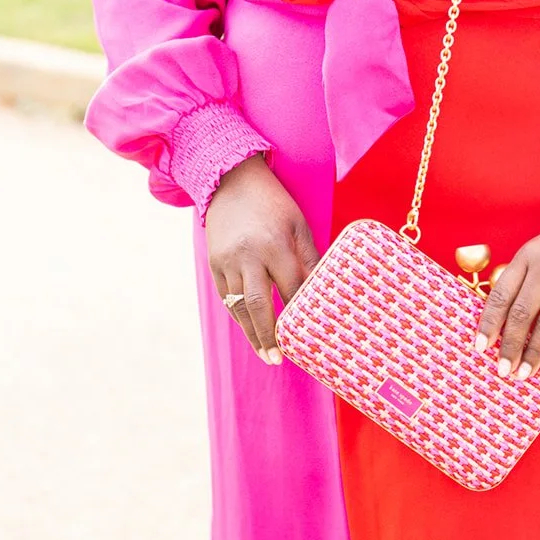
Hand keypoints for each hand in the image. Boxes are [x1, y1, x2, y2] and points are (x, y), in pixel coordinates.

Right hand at [206, 154, 318, 363]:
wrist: (230, 179)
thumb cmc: (273, 203)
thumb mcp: (299, 225)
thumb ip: (310, 258)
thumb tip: (324, 291)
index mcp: (275, 244)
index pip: (291, 288)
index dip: (300, 314)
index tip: (310, 335)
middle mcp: (248, 255)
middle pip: (260, 304)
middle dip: (269, 335)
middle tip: (279, 359)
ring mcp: (227, 261)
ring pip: (239, 305)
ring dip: (252, 333)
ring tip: (266, 354)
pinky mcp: (214, 263)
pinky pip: (226, 296)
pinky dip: (239, 316)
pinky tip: (251, 331)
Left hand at [474, 215, 539, 379]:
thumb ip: (524, 278)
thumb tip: (504, 322)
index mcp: (527, 257)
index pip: (500, 295)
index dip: (488, 324)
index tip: (479, 347)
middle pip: (521, 314)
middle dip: (509, 347)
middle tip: (502, 370)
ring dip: (534, 353)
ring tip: (524, 373)